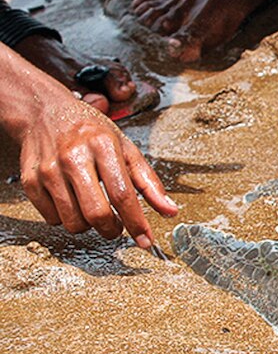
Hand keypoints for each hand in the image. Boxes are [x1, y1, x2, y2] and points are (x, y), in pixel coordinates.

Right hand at [17, 89, 177, 247]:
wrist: (45, 112)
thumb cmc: (90, 132)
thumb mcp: (126, 148)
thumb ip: (149, 182)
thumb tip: (170, 211)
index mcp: (103, 146)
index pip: (122, 194)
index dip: (136, 223)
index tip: (146, 240)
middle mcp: (74, 158)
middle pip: (96, 213)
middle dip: (112, 230)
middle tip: (117, 227)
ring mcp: (49, 170)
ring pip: (73, 222)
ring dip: (89, 226)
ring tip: (93, 209)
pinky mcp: (31, 181)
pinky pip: (52, 218)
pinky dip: (66, 218)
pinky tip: (72, 202)